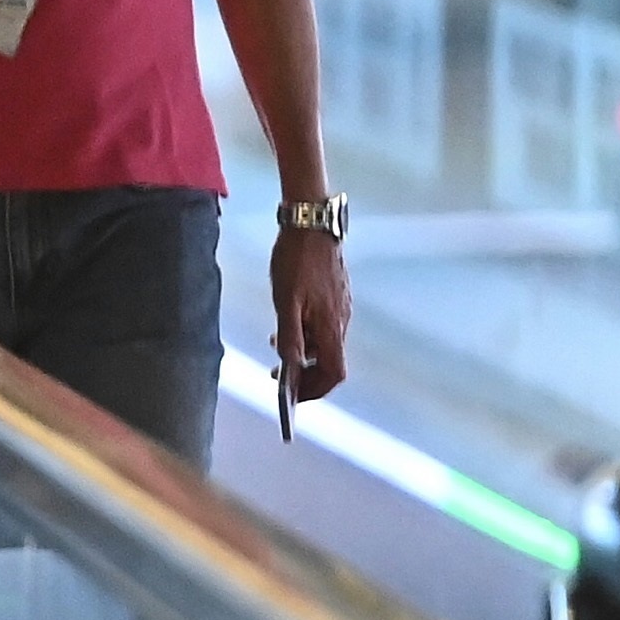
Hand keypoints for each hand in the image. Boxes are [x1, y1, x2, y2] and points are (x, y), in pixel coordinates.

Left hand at [272, 229, 351, 406]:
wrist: (311, 223)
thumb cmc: (296, 260)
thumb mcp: (285, 300)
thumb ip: (289, 335)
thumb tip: (291, 366)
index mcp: (332, 325)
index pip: (334, 373)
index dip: (316, 390)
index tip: (295, 396)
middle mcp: (342, 320)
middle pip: (331, 363)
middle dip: (306, 376)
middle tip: (280, 378)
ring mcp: (341, 308)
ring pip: (326, 343)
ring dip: (305, 354)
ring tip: (276, 349)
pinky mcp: (336, 296)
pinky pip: (324, 326)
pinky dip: (307, 335)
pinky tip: (288, 325)